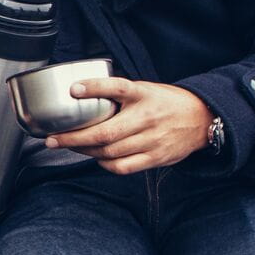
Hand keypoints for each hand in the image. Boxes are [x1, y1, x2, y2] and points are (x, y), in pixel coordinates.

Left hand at [46, 78, 214, 174]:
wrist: (202, 118)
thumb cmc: (166, 102)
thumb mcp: (145, 89)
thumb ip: (119, 94)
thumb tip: (80, 95)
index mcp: (144, 94)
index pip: (117, 87)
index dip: (95, 87)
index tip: (73, 90)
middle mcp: (147, 117)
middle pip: (105, 132)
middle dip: (73, 138)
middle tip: (52, 139)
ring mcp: (152, 140)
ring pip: (109, 152)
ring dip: (84, 151)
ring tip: (70, 147)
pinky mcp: (156, 158)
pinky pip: (122, 167)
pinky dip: (104, 164)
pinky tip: (96, 157)